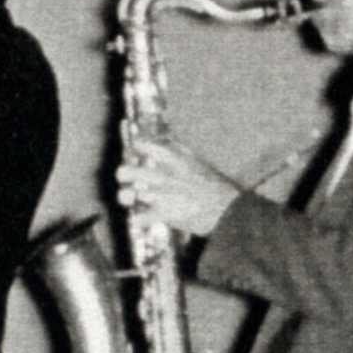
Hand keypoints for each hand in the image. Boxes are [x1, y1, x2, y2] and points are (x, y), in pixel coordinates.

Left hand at [115, 126, 243, 239]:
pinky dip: (138, 218)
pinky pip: (140, 217)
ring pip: (129, 194)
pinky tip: (140, 216)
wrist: (229, 212)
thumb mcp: (198, 162)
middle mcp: (165, 175)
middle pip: (127, 171)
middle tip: (124, 176)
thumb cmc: (215, 187)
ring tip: (128, 197)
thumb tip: (166, 135)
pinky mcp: (165, 215)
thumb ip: (180, 149)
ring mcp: (163, 196)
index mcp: (174, 159)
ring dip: (126, 196)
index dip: (135, 147)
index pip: (143, 145)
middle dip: (123, 173)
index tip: (133, 150)